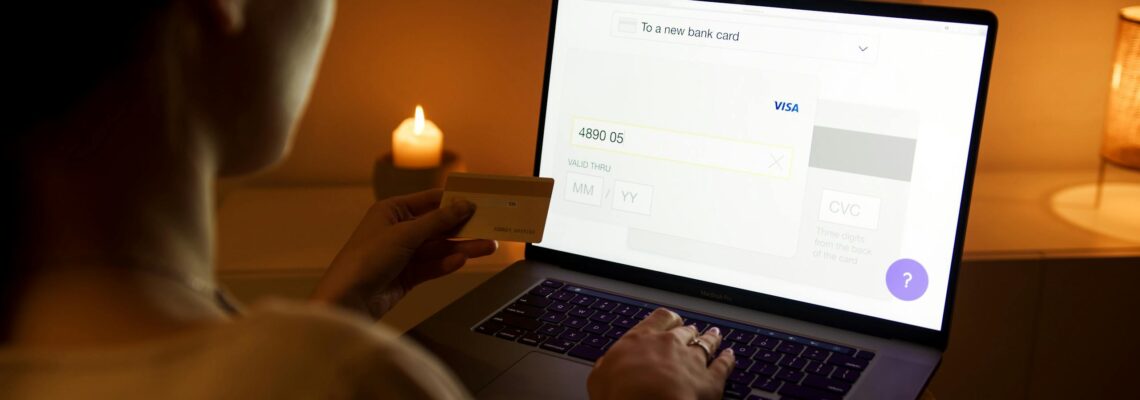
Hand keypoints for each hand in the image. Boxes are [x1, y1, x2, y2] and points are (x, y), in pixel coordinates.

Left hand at [311, 189, 496, 318]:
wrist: (348, 300)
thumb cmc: (365, 260)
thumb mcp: (405, 234)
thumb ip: (437, 220)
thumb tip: (462, 205)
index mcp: (391, 211)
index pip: (430, 200)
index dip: (454, 200)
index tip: (479, 201)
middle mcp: (397, 230)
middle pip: (438, 225)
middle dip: (463, 227)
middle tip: (490, 227)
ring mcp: (403, 254)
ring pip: (439, 247)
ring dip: (462, 247)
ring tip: (487, 247)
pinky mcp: (407, 275)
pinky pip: (432, 266)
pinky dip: (447, 263)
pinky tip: (462, 260)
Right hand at [587, 308, 733, 399]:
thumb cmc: (620, 396)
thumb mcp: (599, 380)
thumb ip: (605, 368)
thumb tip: (605, 365)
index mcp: (641, 339)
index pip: (659, 318)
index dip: (668, 320)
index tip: (671, 321)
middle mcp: (669, 344)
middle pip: (685, 330)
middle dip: (690, 331)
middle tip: (692, 331)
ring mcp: (692, 360)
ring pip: (706, 343)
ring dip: (711, 339)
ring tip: (715, 336)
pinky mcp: (710, 380)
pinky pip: (723, 365)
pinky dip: (728, 359)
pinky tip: (730, 355)